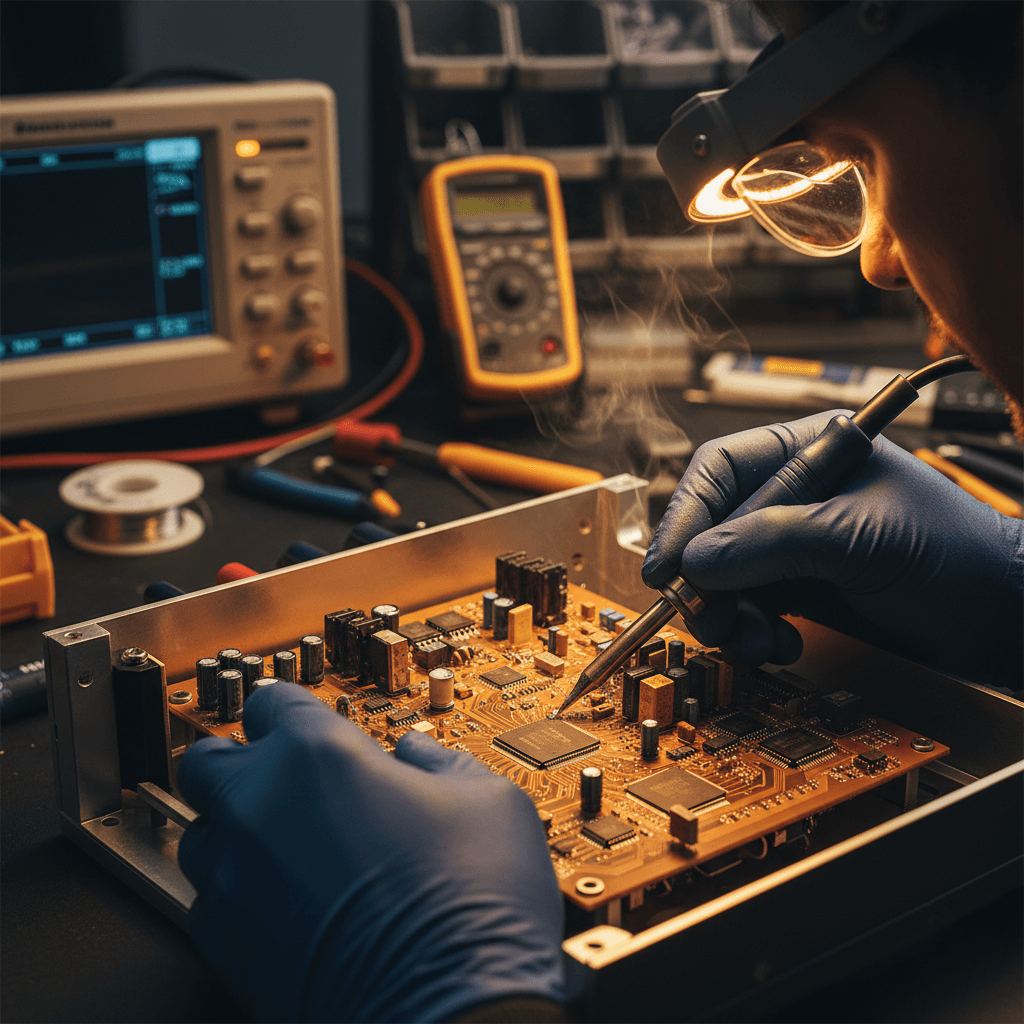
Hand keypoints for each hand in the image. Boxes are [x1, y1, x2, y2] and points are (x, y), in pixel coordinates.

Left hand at [177, 684, 564, 1022]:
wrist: (449, 1013)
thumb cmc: (471, 906)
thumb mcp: (488, 800)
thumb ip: (440, 760)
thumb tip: (420, 754)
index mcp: (320, 754)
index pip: (272, 701)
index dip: (291, 708)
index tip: (302, 719)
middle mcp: (261, 805)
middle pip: (207, 759)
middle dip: (238, 762)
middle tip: (282, 779)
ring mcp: (235, 876)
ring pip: (201, 832)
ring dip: (235, 830)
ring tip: (287, 847)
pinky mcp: (226, 943)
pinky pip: (207, 900)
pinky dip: (238, 894)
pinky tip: (287, 903)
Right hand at [642, 411, 1022, 687]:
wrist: (1002, 621)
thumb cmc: (957, 558)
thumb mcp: (862, 539)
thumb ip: (775, 542)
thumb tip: (698, 560)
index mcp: (811, 450)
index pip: (721, 470)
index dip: (686, 516)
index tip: (669, 566)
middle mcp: (794, 494)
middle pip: (712, 526)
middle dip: (704, 577)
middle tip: (708, 616)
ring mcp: (794, 543)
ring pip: (723, 574)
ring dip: (727, 613)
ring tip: (754, 639)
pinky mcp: (800, 586)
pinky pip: (747, 606)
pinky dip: (751, 631)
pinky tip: (779, 642)